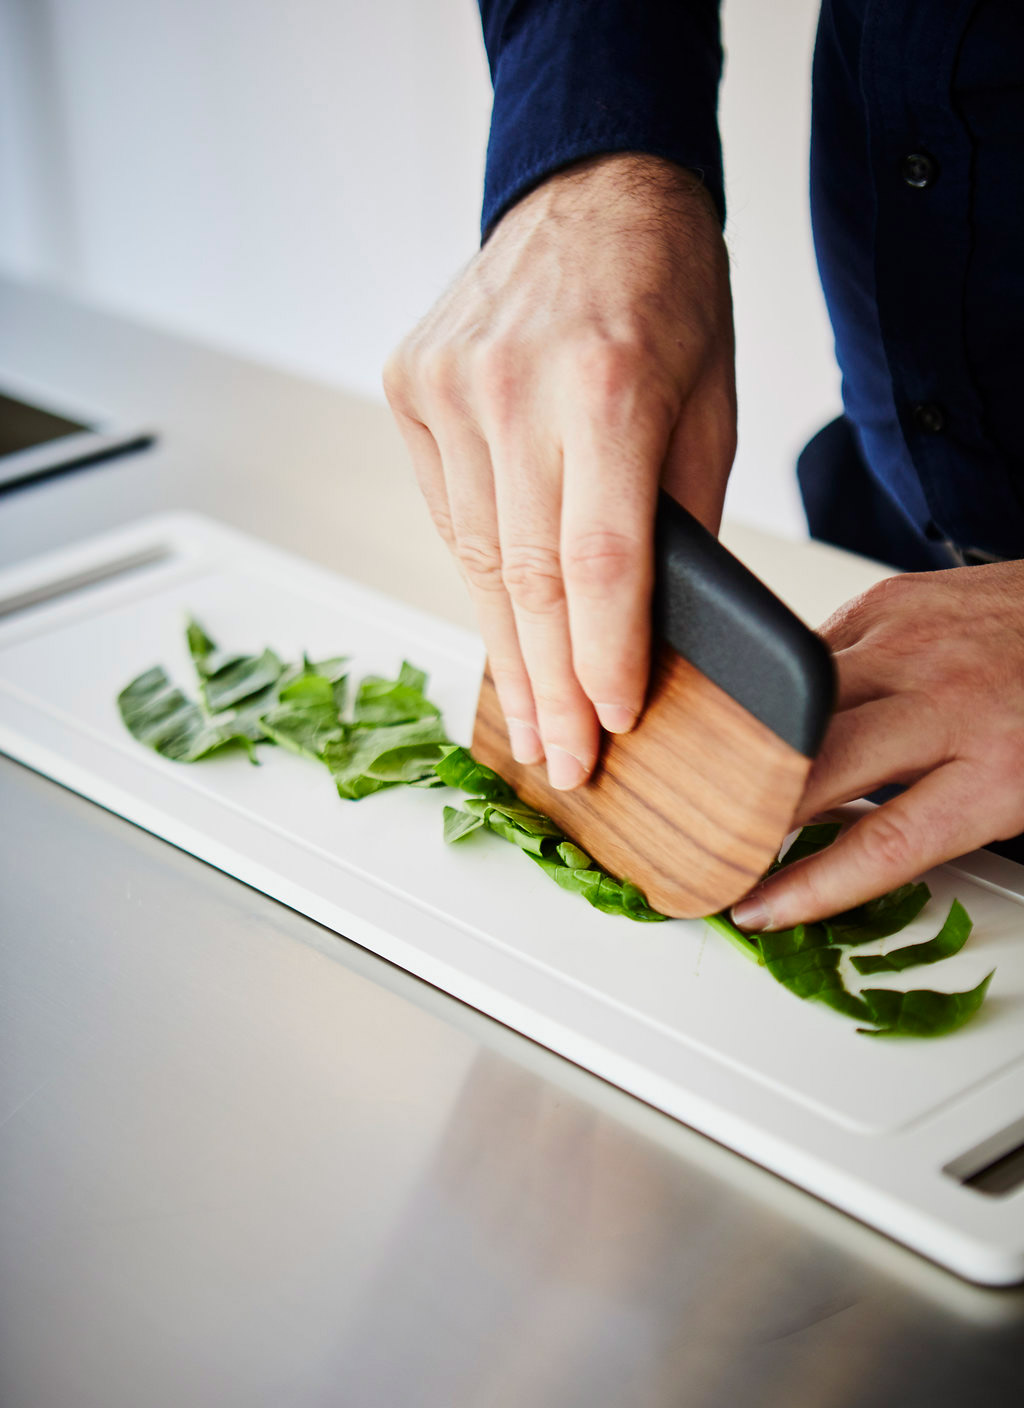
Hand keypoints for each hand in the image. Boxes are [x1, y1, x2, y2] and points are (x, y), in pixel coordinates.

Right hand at [384, 153, 734, 788]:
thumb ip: (680, 518)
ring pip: (476, 560)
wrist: (593, 191)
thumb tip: (652, 630)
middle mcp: (513, 387)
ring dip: (508, 652)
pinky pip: (448, 514)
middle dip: (548, 689)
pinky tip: (505, 629)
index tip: (611, 727)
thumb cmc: (668, 296)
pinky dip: (481, 577)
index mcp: (609, 385)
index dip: (602, 659)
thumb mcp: (712, 406)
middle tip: (563, 764)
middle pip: (527, 579)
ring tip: (532, 725)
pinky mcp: (410, 387)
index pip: (600, 562)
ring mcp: (448, 386)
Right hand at [732, 560, 1023, 928]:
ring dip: (754, 749)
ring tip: (724, 785)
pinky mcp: (887, 599)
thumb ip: (933, 822)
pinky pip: (809, 652)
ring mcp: (911, 640)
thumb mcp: (1021, 792)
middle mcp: (948, 698)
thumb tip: (833, 849)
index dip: (806, 887)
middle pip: (818, 768)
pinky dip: (788, 692)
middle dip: (753, 813)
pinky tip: (785, 714)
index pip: (880, 845)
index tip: (756, 909)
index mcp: (999, 767)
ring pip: (793, 704)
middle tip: (718, 845)